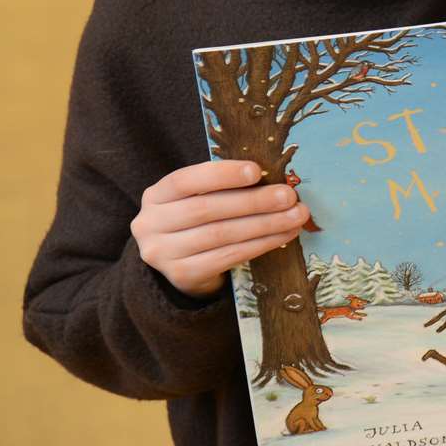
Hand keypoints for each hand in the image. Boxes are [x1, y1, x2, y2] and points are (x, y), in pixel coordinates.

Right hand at [131, 160, 307, 296]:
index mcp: (155, 196)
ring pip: (220, 235)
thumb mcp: (199, 197)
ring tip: (295, 216)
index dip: (221, 175)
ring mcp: (163, 254)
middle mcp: (151, 224)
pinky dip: (259, 245)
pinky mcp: (183, 275)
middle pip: (206, 209)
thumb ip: (223, 186)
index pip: (185, 180)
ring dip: (264, 224)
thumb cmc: (198, 219)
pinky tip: (282, 235)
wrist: (180, 263)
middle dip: (253, 201)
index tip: (256, 170)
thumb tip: (272, 177)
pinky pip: (228, 257)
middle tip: (289, 196)